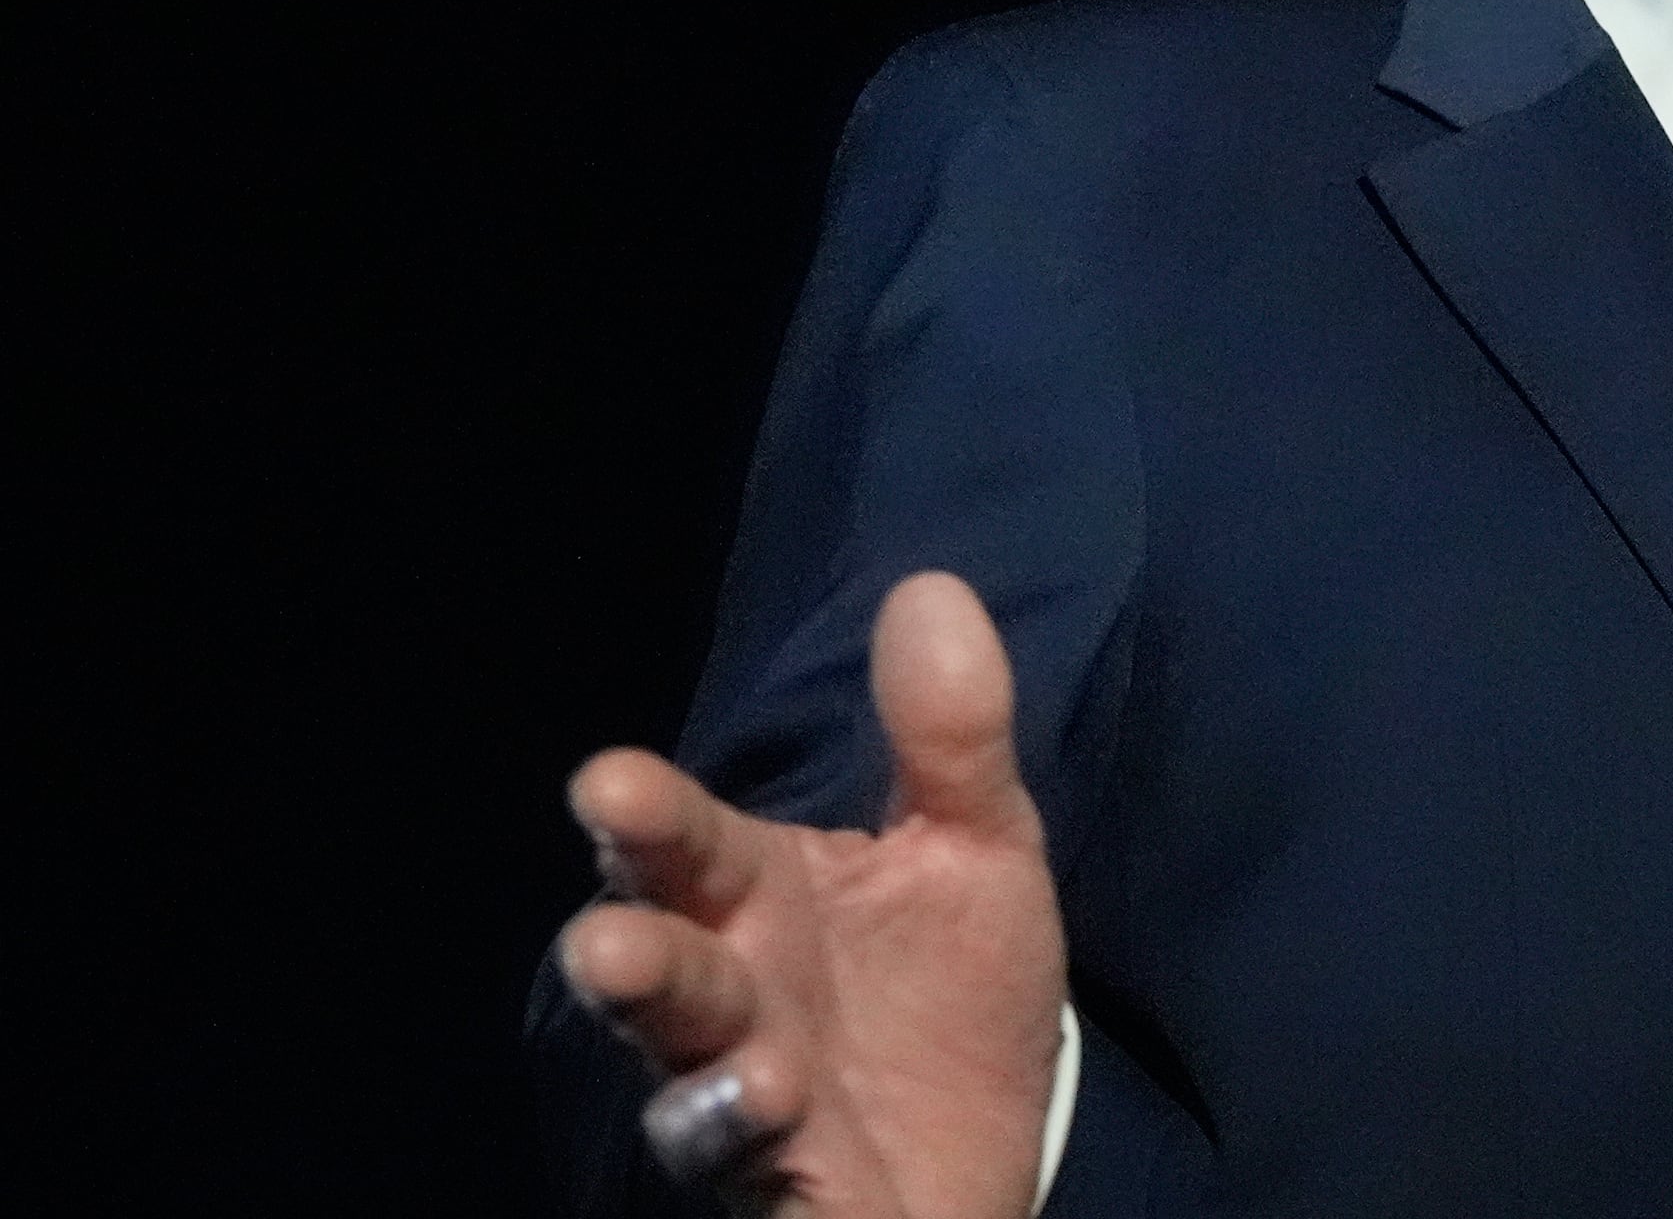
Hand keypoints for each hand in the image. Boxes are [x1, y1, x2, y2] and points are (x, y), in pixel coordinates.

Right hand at [558, 573, 1067, 1217]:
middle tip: (606, 934)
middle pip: (659, 961)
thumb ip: (950, 735)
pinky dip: (741, 1126)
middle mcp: (733, 989)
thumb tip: (931, 587)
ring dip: (675, 1048)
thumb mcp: (976, 849)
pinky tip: (773, 1095)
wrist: (991, 1151)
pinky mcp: (782, 1177)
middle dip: (629, 947)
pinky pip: (743, 1158)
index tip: (607, 784)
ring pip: (681, 1070)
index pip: (687, 844)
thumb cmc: (950, 990)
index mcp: (760, 893)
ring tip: (695, 1022)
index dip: (647, 818)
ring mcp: (743, 1091)